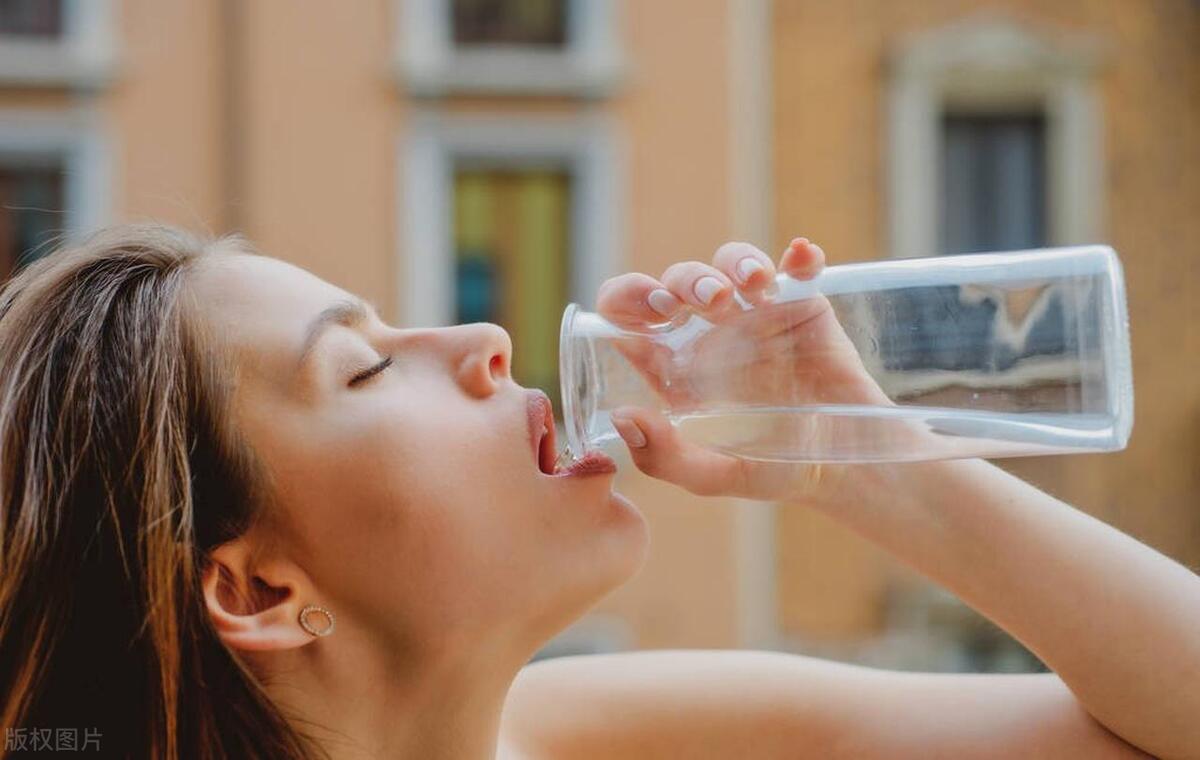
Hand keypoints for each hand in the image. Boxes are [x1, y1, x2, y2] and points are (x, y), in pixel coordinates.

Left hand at [595, 238, 890, 501]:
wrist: (844, 469)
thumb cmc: (771, 470)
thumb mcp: (712, 476)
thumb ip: (664, 458)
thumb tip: (624, 418)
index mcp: (675, 365)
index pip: (630, 313)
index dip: (626, 299)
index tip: (648, 312)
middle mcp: (709, 332)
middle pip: (679, 281)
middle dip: (685, 280)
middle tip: (704, 302)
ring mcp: (756, 314)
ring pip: (730, 264)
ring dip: (735, 263)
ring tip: (751, 285)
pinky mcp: (803, 306)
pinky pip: (796, 268)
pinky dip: (798, 257)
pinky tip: (800, 259)